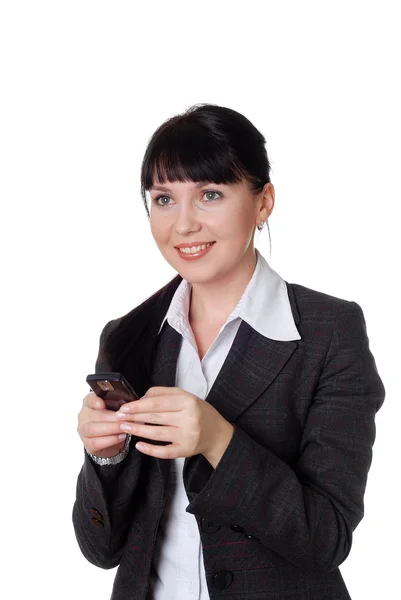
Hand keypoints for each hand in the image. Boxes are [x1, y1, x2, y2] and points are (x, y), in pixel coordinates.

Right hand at [77, 392, 128, 457]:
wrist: (111, 439)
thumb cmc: (113, 420)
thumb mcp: (117, 409)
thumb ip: (119, 405)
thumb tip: (128, 406)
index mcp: (90, 403)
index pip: (89, 399)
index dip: (95, 401)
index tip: (102, 404)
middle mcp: (84, 416)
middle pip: (94, 415)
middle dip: (112, 417)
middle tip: (125, 419)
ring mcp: (83, 430)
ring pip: (93, 429)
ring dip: (111, 428)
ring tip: (124, 428)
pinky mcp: (87, 444)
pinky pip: (96, 442)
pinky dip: (111, 439)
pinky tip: (121, 436)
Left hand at [115, 386, 233, 463]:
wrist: (216, 433)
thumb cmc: (198, 411)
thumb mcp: (185, 396)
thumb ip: (163, 393)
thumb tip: (141, 398)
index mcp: (188, 402)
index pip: (158, 403)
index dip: (139, 405)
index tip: (125, 407)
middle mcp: (189, 418)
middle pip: (156, 417)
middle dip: (135, 417)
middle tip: (119, 417)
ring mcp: (187, 436)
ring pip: (158, 434)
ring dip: (138, 431)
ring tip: (124, 427)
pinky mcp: (186, 451)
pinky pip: (165, 452)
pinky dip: (150, 450)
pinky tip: (139, 445)